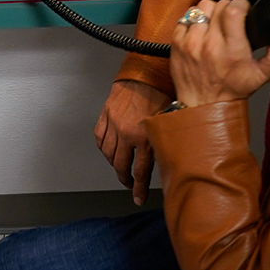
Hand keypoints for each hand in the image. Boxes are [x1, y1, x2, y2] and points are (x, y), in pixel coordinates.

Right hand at [95, 80, 171, 205]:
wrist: (146, 71)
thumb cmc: (162, 92)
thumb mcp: (169, 121)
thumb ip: (165, 141)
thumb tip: (170, 158)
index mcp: (144, 137)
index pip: (141, 172)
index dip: (139, 189)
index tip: (138, 198)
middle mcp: (127, 134)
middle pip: (121, 166)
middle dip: (125, 179)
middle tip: (129, 185)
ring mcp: (114, 125)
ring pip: (108, 154)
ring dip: (113, 164)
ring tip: (120, 169)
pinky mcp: (105, 115)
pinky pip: (99, 137)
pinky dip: (102, 147)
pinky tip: (108, 150)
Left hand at [168, 0, 269, 108]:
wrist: (202, 105)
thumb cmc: (231, 89)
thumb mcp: (261, 76)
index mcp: (232, 51)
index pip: (233, 11)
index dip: (240, 4)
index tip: (243, 8)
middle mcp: (210, 45)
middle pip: (218, 6)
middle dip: (228, 8)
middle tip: (231, 19)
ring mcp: (190, 43)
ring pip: (201, 8)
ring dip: (210, 12)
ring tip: (216, 23)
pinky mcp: (176, 43)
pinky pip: (185, 17)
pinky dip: (194, 20)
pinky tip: (201, 30)